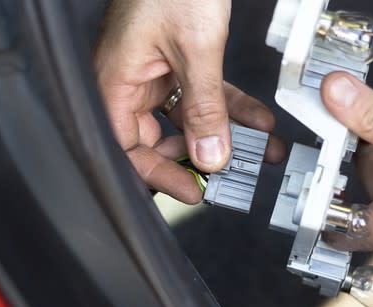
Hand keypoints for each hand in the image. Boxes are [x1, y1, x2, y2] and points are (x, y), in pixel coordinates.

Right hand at [94, 0, 285, 203]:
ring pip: (185, 120)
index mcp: (115, 82)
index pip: (127, 149)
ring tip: (255, 151)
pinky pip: (201, 95)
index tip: (193, 191)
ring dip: (222, 135)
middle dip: (195, 157)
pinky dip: (229, 107)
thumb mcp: (195, 49)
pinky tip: (257, 120)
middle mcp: (130, 82)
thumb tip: (209, 156)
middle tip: (227, 176)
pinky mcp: (176, 62)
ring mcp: (154, 73)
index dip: (159, 174)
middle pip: (156, 140)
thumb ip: (203, 108)